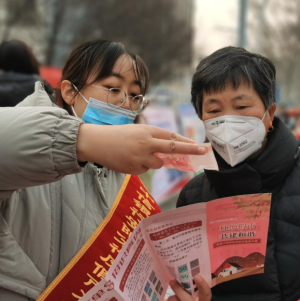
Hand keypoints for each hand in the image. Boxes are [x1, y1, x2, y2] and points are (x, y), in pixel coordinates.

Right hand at [76, 124, 208, 174]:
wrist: (97, 142)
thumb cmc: (118, 135)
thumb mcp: (137, 130)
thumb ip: (154, 138)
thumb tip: (172, 149)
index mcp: (147, 131)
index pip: (172, 136)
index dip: (186, 141)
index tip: (199, 145)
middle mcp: (146, 143)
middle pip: (173, 147)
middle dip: (190, 149)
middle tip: (203, 150)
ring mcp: (141, 157)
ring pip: (159, 163)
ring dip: (155, 161)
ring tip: (137, 154)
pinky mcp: (134, 168)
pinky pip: (145, 169)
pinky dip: (141, 166)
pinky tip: (129, 159)